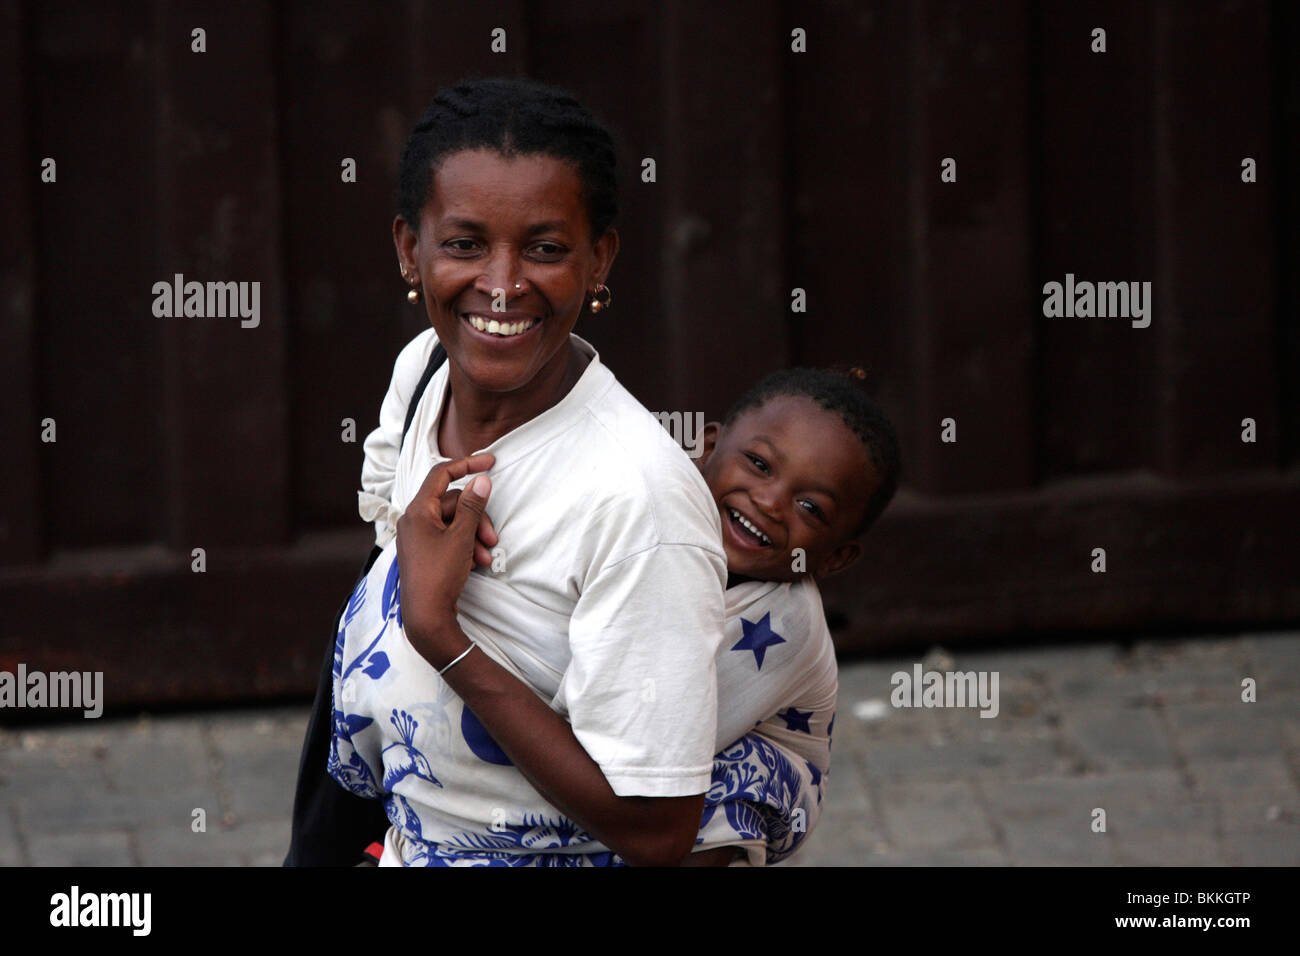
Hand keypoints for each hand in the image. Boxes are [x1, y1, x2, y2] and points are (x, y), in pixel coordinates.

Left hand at [395, 453, 494, 666]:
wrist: (426, 617)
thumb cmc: (439, 575)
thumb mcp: (461, 537)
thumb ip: (472, 506)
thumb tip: (481, 479)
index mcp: (417, 510)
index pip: (441, 474)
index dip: (467, 464)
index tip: (491, 462)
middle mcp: (413, 521)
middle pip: (452, 503)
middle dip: (477, 518)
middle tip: (493, 537)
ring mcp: (417, 538)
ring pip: (453, 523)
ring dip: (474, 536)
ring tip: (487, 556)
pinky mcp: (424, 554)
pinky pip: (448, 538)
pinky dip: (465, 546)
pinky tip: (477, 562)